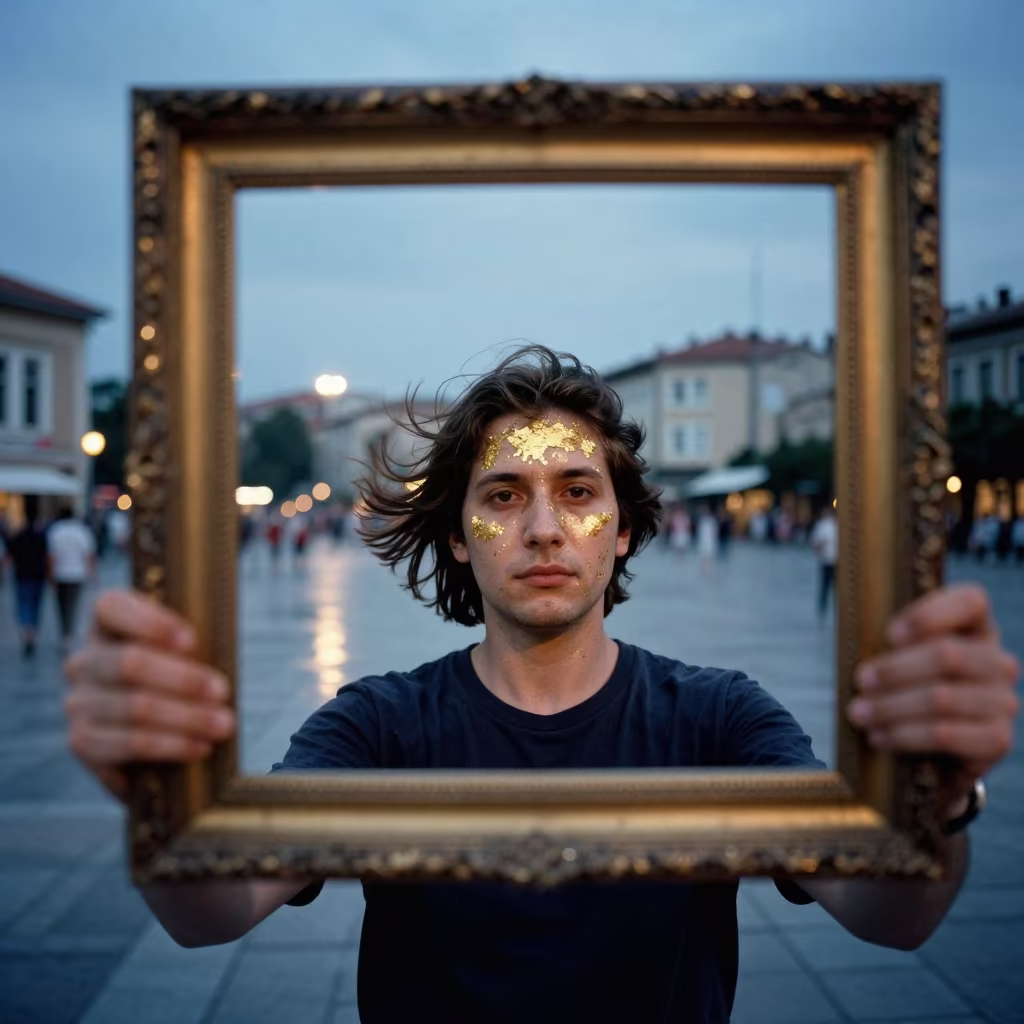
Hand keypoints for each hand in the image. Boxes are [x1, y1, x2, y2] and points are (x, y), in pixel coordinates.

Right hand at [63, 589, 234, 800]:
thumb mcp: (182, 654)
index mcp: (105, 624)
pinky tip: (199, 747)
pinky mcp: (82, 742)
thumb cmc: (175, 678)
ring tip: (221, 724)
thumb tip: (216, 672)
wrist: (151, 732)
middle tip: (221, 692)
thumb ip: (191, 651)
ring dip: (185, 717)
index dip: (150, 622)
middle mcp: (84, 661)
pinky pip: (128, 745)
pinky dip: (169, 747)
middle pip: (129, 663)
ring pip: (133, 707)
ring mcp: (79, 702)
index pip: (112, 608)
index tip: (191, 641)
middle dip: (182, 679)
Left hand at [848, 584, 1019, 802]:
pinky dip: (905, 736)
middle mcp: (997, 660)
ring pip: (942, 698)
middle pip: (948, 655)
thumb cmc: (908, 688)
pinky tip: (880, 737)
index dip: (929, 615)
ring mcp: (1001, 700)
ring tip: (860, 714)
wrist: (933, 749)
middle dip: (895, 670)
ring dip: (892, 707)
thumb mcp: (901, 658)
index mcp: (975, 627)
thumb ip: (891, 646)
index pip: (971, 602)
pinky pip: (946, 734)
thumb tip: (860, 651)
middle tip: (861, 681)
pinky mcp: (997, 739)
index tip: (890, 635)